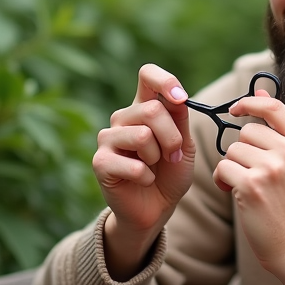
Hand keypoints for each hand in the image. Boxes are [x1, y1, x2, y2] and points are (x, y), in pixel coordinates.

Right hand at [94, 64, 194, 278]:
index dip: (165, 81)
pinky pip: (134, 164)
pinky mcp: (100, 162)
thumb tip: (177, 97)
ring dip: (159, 157)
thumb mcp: (183, 144)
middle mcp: (122, 118)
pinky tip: (143, 180)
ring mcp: (107, 139)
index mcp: (143, 107)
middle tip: (172, 156)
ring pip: (143, 135)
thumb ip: (179, 120)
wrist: (155, 208)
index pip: (147, 75)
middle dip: (172, 137)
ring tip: (155, 167)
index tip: (180, 98)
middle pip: (152, 110)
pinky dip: (147, 176)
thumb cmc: (169, 174)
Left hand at [213, 90, 284, 284]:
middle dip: (242, 151)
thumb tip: (260, 90)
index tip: (235, 110)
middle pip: (247, 132)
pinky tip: (236, 194)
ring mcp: (273, 169)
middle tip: (252, 174)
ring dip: (232, 167)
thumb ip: (281, 130)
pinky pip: (222, 168)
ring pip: (232, 150)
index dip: (250, 102)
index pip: (274, 107)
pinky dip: (222, 180)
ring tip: (247, 187)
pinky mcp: (253, 186)